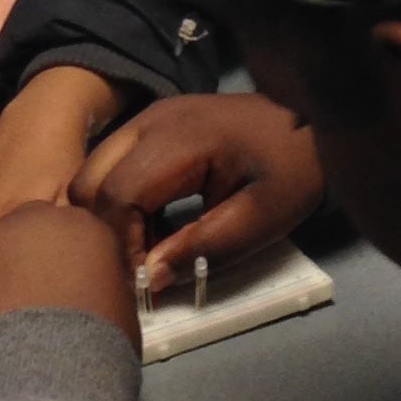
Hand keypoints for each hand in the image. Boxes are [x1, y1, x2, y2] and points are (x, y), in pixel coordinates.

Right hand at [69, 92, 323, 290]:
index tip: (147, 281)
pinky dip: (121, 203)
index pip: (116, 195)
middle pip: (88, 182)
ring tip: (152, 249)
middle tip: (145, 267)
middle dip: (106, 232)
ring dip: (110, 218)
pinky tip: (156, 226)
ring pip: (93, 175)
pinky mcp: (150, 127)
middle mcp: (149, 121)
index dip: (122, 245)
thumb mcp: (262, 218)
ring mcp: (147, 119)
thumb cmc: (293, 168)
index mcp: (178, 139)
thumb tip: (151, 277)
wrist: (312, 121)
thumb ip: (204, 247)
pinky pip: (112, 167)